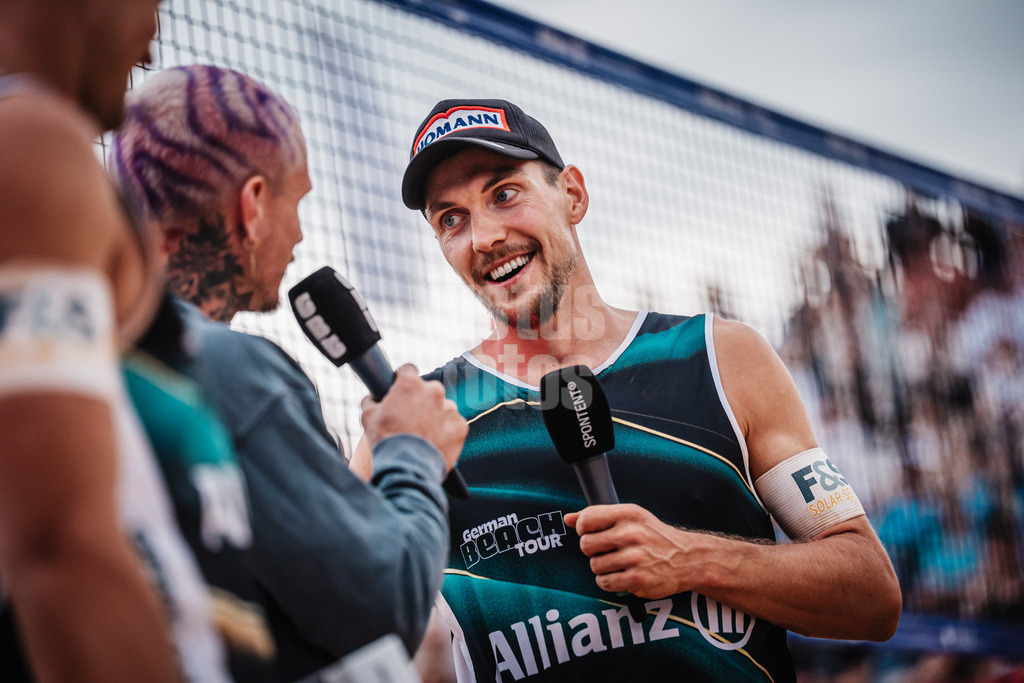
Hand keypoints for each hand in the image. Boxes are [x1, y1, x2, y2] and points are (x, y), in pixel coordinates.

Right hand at [360, 364, 466, 471]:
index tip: (401, 391)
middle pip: (428, 390)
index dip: (403, 380)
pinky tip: (434, 443)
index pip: (408, 370)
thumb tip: (374, 397)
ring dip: (434, 417)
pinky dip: (446, 432)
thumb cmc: (385, 440)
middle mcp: (433, 391)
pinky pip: (453, 425)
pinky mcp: (460, 425)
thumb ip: (372, 400)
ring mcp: (449, 408)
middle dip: (420, 401)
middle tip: (410, 420)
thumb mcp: (368, 416)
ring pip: (442, 408)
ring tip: (423, 435)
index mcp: (410, 384)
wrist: (407, 468)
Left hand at [565, 504, 692, 598]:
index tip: (592, 533)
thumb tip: (567, 518)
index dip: (583, 528)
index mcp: (628, 514)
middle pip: (586, 545)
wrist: (687, 559)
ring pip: (594, 566)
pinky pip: (604, 582)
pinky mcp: (637, 579)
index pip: (587, 519)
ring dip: (601, 567)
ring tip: (617, 563)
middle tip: (606, 550)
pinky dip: (608, 581)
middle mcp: (631, 534)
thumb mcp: (631, 517)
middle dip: (592, 550)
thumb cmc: (653, 536)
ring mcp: (635, 558)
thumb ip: (598, 516)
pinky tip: (621, 575)